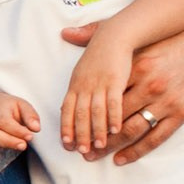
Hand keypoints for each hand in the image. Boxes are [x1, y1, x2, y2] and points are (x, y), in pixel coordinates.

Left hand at [59, 32, 131, 152]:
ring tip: (98, 146)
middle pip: (79, 115)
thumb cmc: (104, 43)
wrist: (118, 32)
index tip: (66, 143)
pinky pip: (113, 103)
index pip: (67, 109)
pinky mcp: (115, 81)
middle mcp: (84, 85)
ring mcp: (99, 84)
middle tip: (80, 151)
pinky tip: (115, 130)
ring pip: (94, 113)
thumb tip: (65, 33)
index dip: (66, 127)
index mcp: (76, 82)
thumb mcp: (85, 52)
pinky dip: (113, 118)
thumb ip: (74, 58)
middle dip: (79, 135)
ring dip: (96, 131)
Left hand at [61, 15, 183, 164]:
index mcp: (137, 66)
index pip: (104, 96)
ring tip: (93, 156)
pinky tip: (121, 158)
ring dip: (110, 146)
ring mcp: (167, 101)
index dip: (85, 114)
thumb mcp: (139, 41)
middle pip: (113, 117)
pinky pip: (156, 137)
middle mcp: (151, 85)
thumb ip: (102, 38)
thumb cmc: (172, 43)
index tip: (71, 126)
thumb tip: (66, 33)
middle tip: (78, 148)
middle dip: (93, 135)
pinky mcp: (182, 113)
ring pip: (132, 130)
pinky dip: (137, 151)